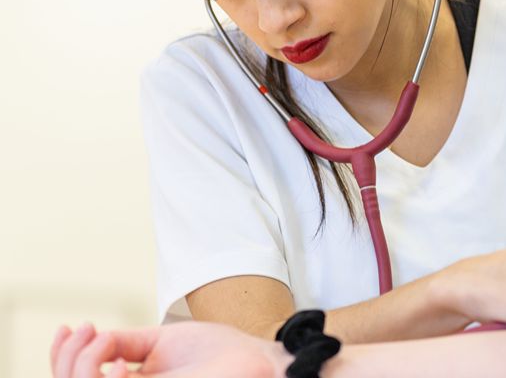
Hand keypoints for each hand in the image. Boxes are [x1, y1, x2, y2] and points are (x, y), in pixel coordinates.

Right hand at [50, 320, 288, 377]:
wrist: (256, 359)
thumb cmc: (219, 352)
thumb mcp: (164, 340)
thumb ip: (125, 342)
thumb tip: (93, 338)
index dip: (62, 357)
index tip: (70, 326)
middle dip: (66, 359)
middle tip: (86, 328)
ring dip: (80, 367)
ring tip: (103, 340)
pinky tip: (118, 364)